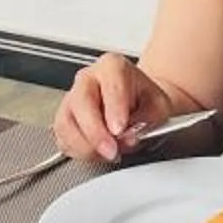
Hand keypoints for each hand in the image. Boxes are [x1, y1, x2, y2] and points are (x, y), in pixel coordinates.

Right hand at [55, 54, 177, 162]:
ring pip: (66, 123)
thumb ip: (147, 118)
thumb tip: (129, 135)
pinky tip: (97, 154)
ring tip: (109, 154)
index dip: (114, 109)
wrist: (138, 103)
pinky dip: (78, 151)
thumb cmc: (145, 101)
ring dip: (86, 146)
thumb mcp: (159, 106)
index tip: (119, 130)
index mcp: (113, 67)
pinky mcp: (64, 119)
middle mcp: (87, 79)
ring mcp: (72, 98)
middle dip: (96, 132)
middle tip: (112, 151)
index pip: (110, 85)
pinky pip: (63, 138)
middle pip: (81, 102)